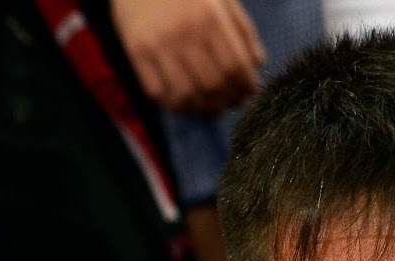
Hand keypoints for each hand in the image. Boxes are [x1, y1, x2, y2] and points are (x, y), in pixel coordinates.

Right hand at [110, 0, 265, 113]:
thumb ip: (242, 29)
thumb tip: (258, 65)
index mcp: (209, 18)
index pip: (234, 66)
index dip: (245, 86)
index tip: (249, 93)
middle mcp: (184, 32)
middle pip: (212, 84)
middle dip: (227, 100)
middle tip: (232, 103)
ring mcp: (158, 43)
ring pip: (185, 93)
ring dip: (202, 108)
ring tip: (211, 107)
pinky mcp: (136, 50)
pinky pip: (156, 91)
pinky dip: (173, 104)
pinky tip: (184, 102)